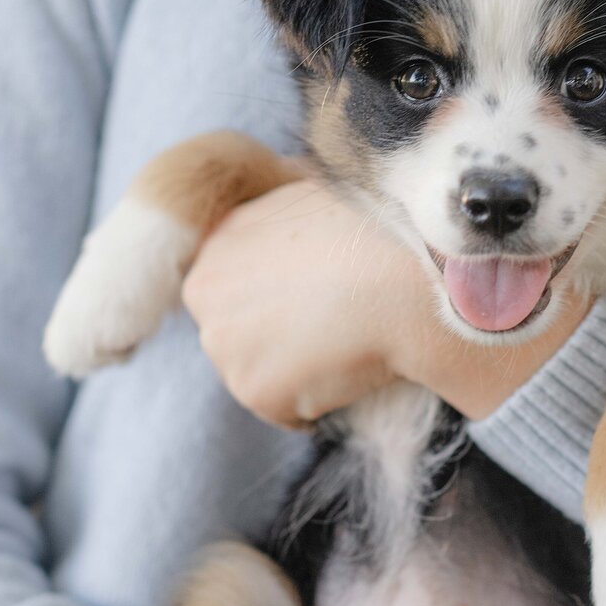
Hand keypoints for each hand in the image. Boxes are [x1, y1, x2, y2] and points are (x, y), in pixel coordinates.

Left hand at [180, 180, 589, 425]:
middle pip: (241, 334)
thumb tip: (293, 198)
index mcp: (218, 244)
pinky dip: (323, 402)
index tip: (320, 295)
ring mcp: (224, 347)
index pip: (239, 289)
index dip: (284, 297)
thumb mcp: (316, 194)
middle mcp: (205, 295)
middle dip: (283, 338)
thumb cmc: (374, 226)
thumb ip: (286, 214)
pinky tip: (352, 366)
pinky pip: (291, 411)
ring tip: (349, 340)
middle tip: (337, 323)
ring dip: (303, 372)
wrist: (400, 271)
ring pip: (265, 376)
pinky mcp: (253, 391)